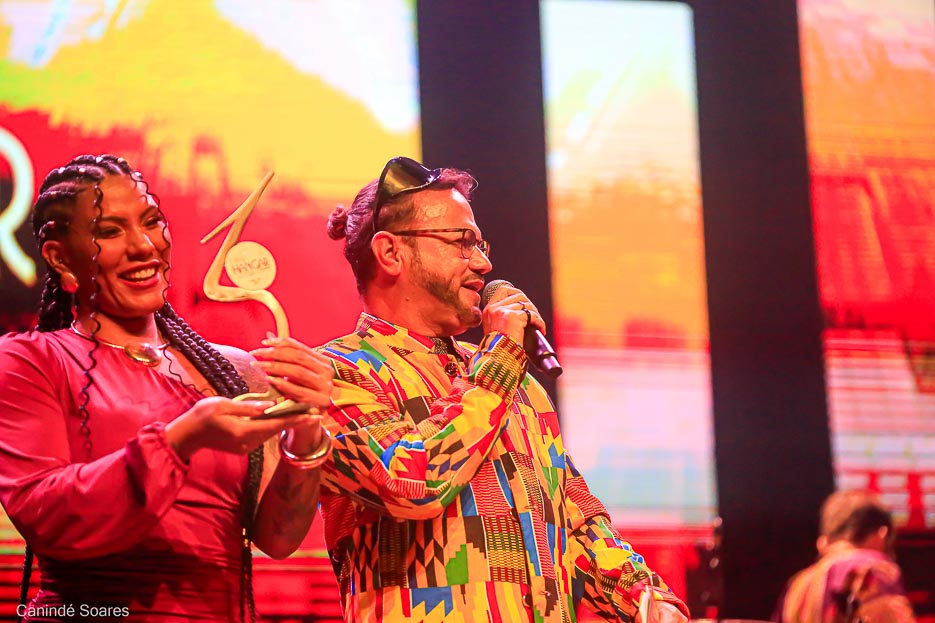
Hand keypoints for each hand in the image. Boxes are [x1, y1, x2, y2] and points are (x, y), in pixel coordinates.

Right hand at [165, 396, 316, 461]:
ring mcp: (245, 447)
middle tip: (316, 412)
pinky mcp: (243, 447)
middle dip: (295, 421)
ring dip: (285, 423)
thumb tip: (270, 405)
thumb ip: (248, 406)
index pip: (275, 424)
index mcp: (243, 431)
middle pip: (276, 429)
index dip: (295, 418)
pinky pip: (262, 435)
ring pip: (270, 433)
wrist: (186, 435)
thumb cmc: (202, 415)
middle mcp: (247, 443)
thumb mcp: (223, 405)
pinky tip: (281, 418)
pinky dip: (272, 426)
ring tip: (303, 413)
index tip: (313, 415)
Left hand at [249, 336, 333, 413]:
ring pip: (298, 372)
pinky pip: (299, 390)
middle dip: (275, 353)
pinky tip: (270, 380)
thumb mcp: (293, 374)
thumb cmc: (299, 395)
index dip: (281, 342)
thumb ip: (284, 356)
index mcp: (323, 362)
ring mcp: (326, 387)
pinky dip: (283, 384)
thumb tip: (268, 335)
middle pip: (298, 357)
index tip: (263, 343)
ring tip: (259, 365)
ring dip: (276, 367)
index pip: (300, 347)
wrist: (308, 421)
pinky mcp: (321, 402)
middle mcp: (328, 372)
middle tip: (256, 353)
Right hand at [481, 285, 546, 345]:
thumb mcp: (495, 329)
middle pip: (518, 295)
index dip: (516, 292)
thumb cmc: (499, 348)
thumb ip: (502, 317)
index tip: (524, 301)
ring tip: (538, 324)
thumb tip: (520, 309)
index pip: (503, 290)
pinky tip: (540, 329)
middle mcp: (494, 308)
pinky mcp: (513, 317)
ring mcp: (503, 311)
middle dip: (529, 304)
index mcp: (489, 310)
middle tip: (534, 316)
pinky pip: (532, 315)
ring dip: (535, 314)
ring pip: (526, 305)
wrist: (498, 358)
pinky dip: (539, 322)